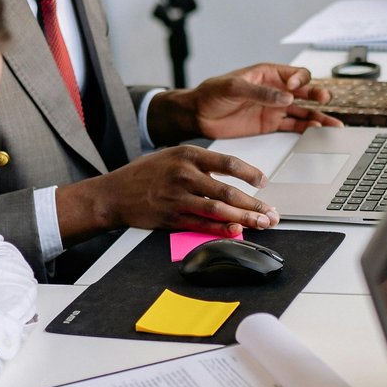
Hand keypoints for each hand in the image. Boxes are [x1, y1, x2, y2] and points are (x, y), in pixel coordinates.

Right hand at [64, 145, 278, 238]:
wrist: (114, 194)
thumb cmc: (145, 174)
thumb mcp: (172, 157)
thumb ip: (200, 166)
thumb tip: (231, 182)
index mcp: (187, 155)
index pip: (228, 163)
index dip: (250, 174)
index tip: (264, 183)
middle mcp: (184, 175)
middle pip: (228, 190)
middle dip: (254, 204)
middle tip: (272, 212)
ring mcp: (178, 198)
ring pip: (218, 209)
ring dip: (244, 218)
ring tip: (262, 223)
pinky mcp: (171, 218)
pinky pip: (202, 224)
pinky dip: (221, 229)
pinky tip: (237, 231)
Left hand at [151, 64, 341, 142]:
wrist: (197, 115)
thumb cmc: (211, 93)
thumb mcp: (234, 87)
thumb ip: (260, 92)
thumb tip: (286, 96)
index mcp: (268, 74)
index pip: (294, 74)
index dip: (300, 80)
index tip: (296, 88)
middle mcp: (276, 90)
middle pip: (304, 92)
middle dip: (316, 96)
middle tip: (325, 100)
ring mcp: (274, 108)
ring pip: (303, 111)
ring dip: (318, 116)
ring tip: (334, 124)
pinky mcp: (270, 125)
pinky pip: (293, 125)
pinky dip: (307, 128)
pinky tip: (318, 131)